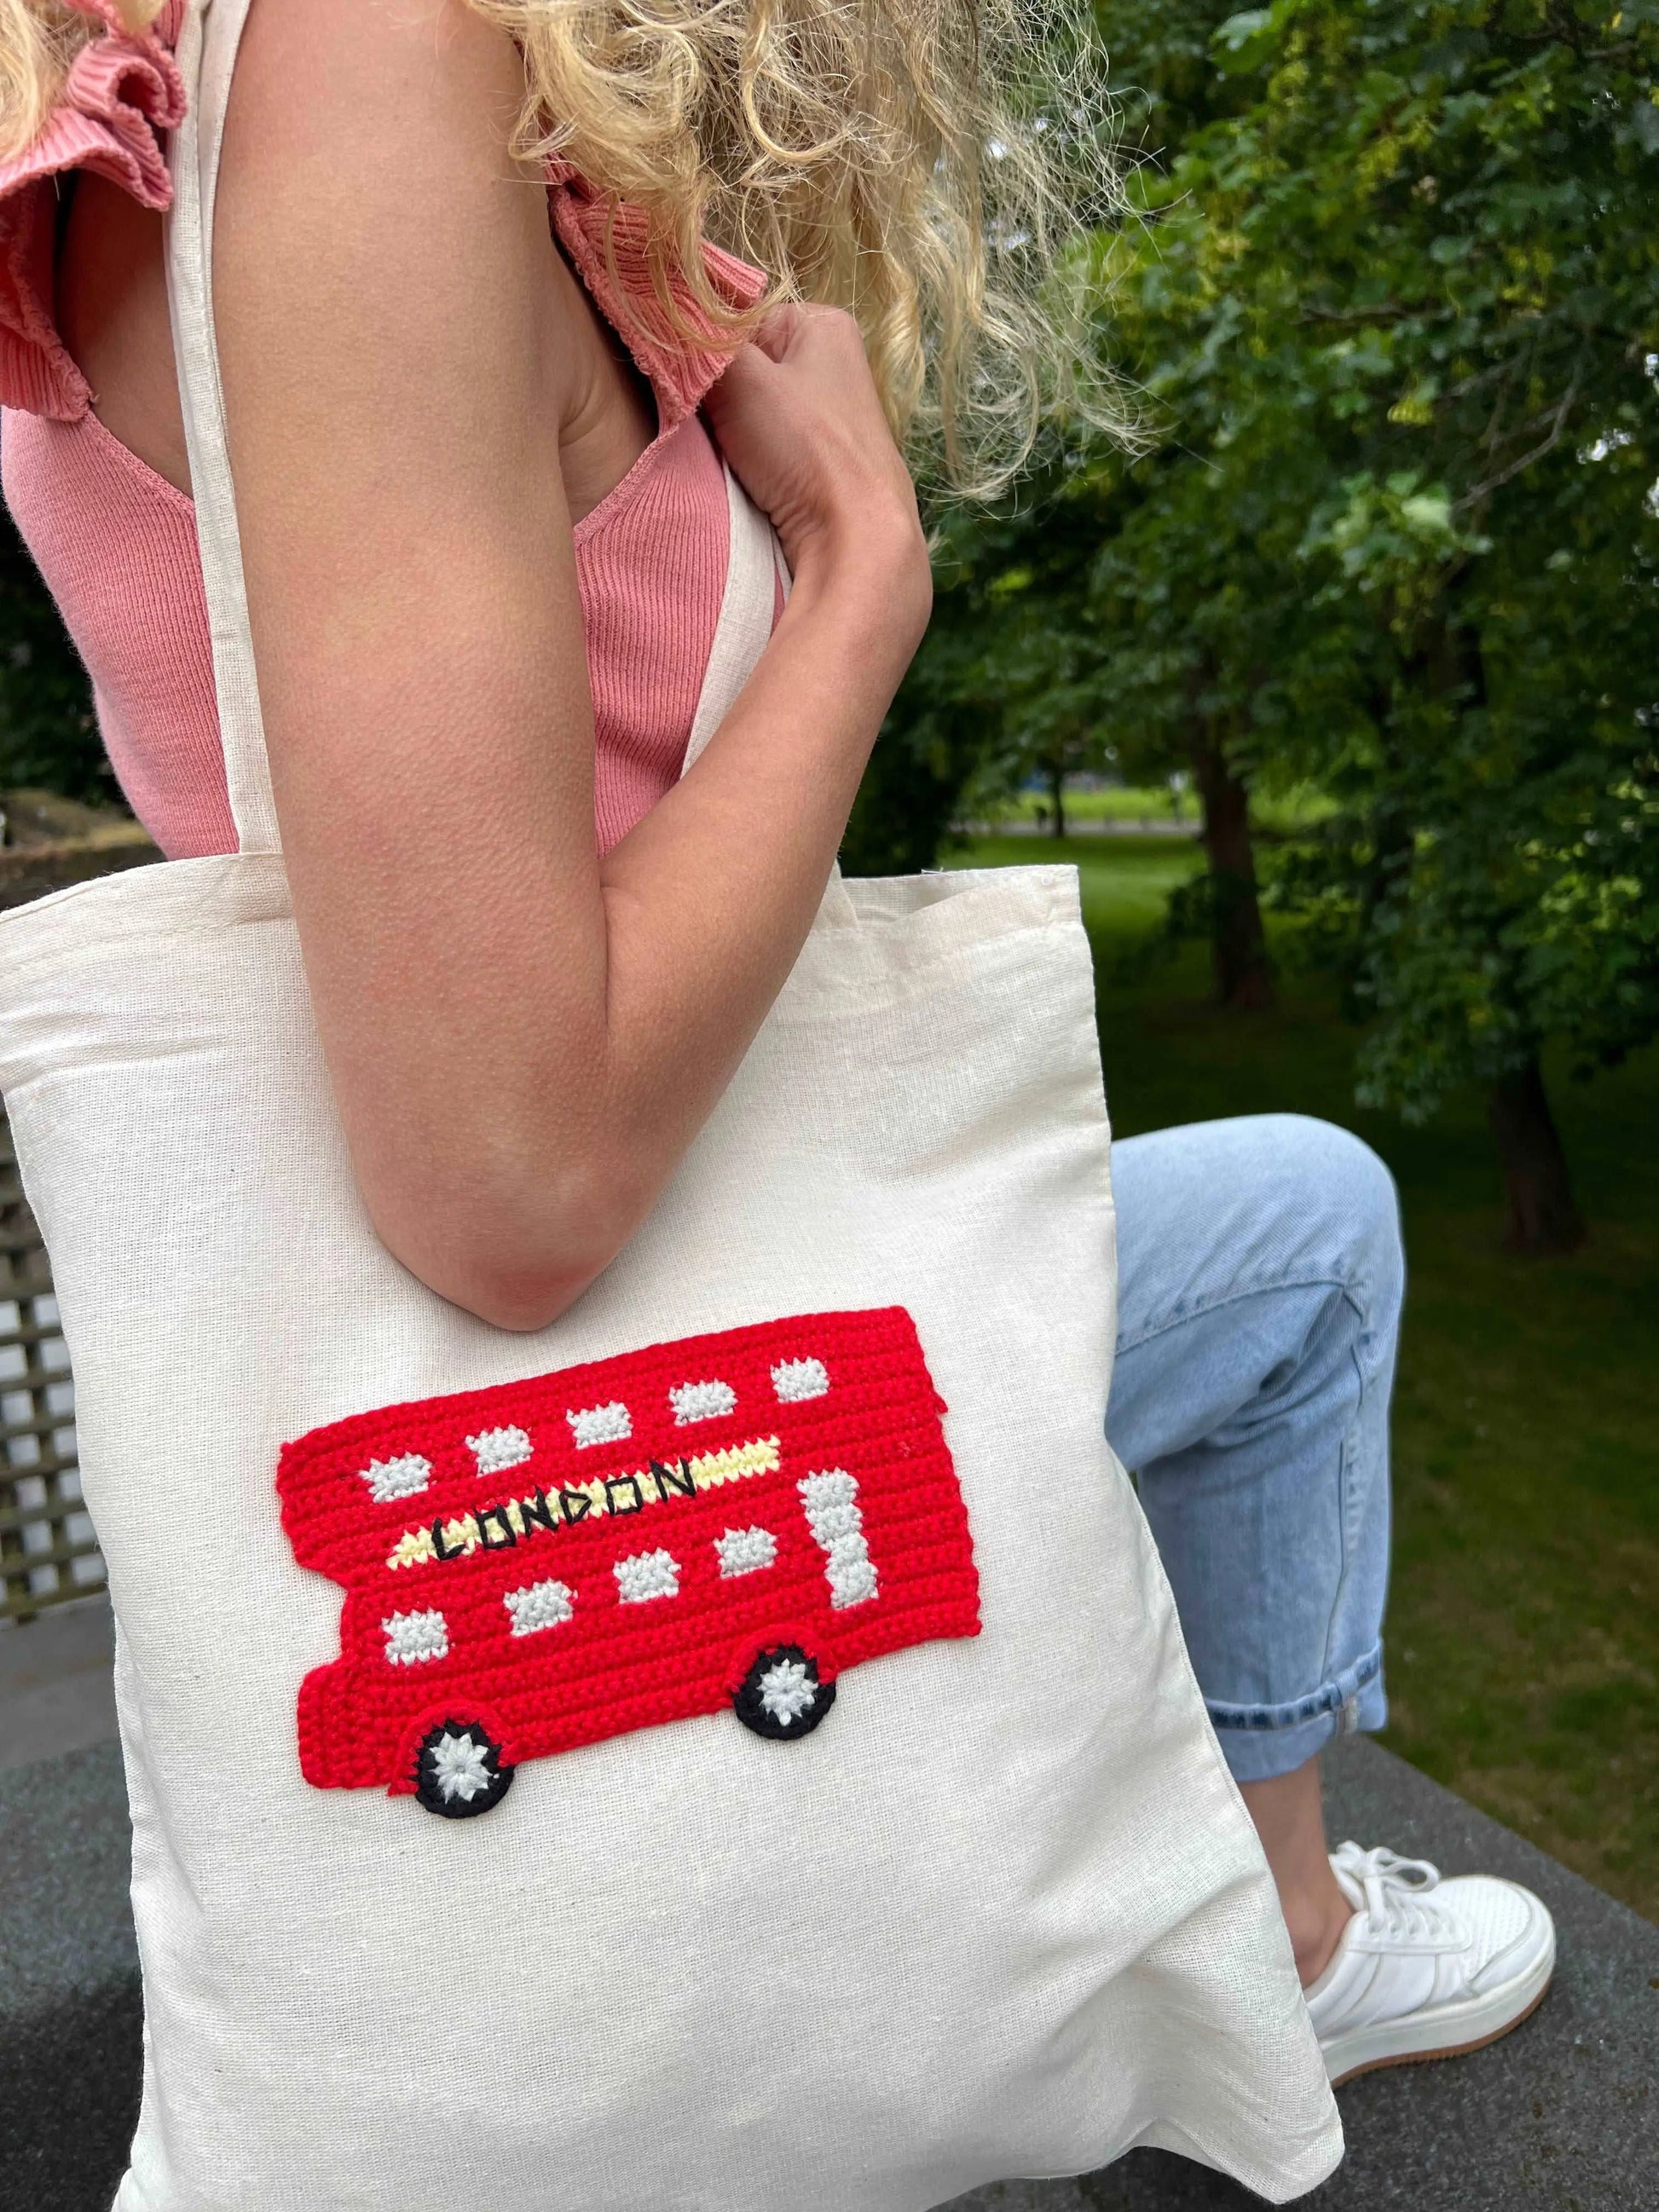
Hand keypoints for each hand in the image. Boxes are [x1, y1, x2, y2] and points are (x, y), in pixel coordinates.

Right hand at [704, 305, 931, 642]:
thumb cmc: (807, 448)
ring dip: (730, 433)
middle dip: (719, 392)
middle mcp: (835, 364)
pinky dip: (752, 463)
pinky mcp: (827, 466)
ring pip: (753, 411)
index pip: (740, 318)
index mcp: (824, 325)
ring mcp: (832, 418)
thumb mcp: (740, 377)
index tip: (693, 382)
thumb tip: (662, 323)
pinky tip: (750, 480)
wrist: (856, 540)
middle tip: (708, 421)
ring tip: (730, 454)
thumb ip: (699, 344)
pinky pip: (771, 450)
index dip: (708, 349)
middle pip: (746, 366)